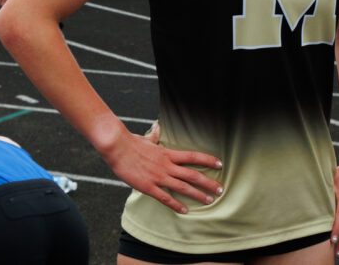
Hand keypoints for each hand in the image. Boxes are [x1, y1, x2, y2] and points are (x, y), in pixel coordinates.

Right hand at [103, 129, 222, 214]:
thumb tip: (157, 127)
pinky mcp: (148, 187)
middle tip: (220, 190)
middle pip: (193, 174)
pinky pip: (165, 198)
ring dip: (198, 194)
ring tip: (209, 201)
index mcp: (168, 154)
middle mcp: (167, 165)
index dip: (208, 160)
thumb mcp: (147, 139)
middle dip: (208, 183)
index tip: (220, 164)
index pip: (193, 156)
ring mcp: (159, 177)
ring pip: (183, 187)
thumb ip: (155, 136)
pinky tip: (185, 211)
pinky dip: (176, 205)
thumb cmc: (131, 143)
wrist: (118, 148)